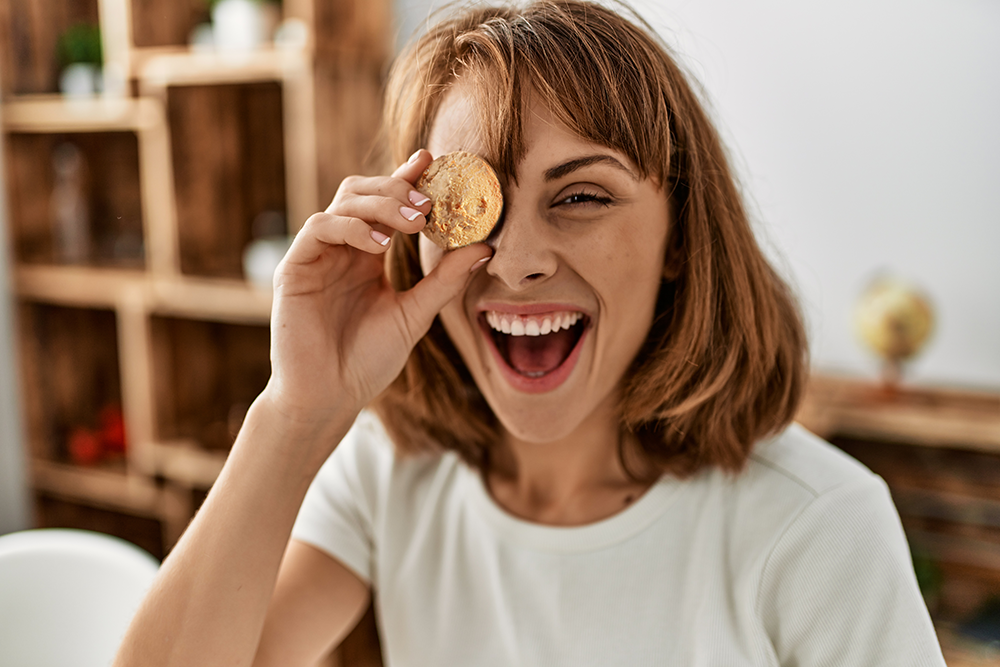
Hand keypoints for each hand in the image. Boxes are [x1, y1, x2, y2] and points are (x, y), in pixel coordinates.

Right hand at [262, 150, 491, 431]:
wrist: (330, 397)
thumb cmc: (368, 362)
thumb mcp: (415, 315)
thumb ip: (445, 280)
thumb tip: (486, 247)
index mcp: (367, 256)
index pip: (386, 204)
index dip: (405, 178)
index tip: (432, 160)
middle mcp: (342, 249)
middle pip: (363, 192)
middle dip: (397, 189)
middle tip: (430, 204)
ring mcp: (317, 256)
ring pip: (344, 202)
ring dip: (381, 204)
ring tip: (414, 223)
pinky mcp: (296, 268)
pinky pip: (320, 227)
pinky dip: (352, 227)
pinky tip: (379, 245)